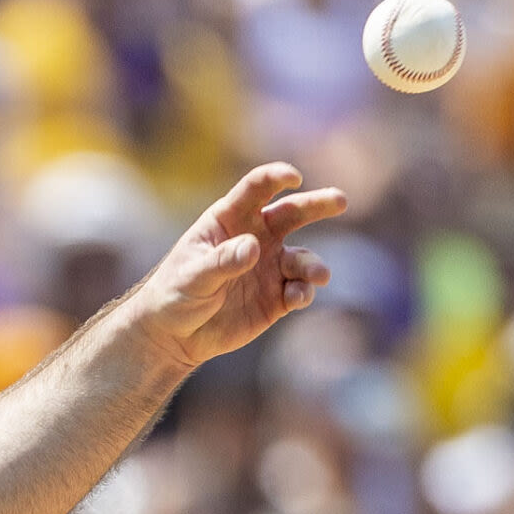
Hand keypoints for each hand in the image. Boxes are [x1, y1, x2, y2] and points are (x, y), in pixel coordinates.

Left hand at [121, 162, 347, 369]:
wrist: (173, 336)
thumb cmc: (174, 295)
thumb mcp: (192, 277)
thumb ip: (221, 261)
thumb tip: (253, 247)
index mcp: (229, 220)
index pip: (256, 189)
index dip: (275, 177)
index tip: (293, 177)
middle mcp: (256, 238)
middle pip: (293, 213)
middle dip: (318, 204)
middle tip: (340, 200)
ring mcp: (269, 267)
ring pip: (303, 258)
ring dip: (314, 266)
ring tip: (320, 276)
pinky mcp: (276, 297)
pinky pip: (300, 290)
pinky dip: (303, 292)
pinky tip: (296, 298)